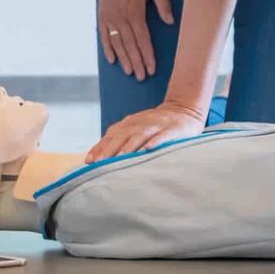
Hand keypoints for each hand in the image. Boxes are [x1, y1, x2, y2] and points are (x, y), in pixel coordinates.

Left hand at [87, 101, 205, 162]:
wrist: (184, 109)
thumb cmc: (155, 125)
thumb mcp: (136, 129)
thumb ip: (118, 140)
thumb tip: (95, 158)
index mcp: (130, 123)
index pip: (111, 135)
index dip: (100, 147)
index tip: (90, 161)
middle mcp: (141, 123)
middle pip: (123, 136)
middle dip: (110, 150)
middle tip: (99, 164)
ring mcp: (157, 125)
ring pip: (140, 136)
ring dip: (129, 147)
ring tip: (119, 159)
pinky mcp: (173, 129)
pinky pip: (164, 135)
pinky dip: (156, 141)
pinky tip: (149, 149)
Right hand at [97, 0, 174, 79]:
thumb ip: (163, 3)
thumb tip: (170, 21)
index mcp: (136, 13)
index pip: (143, 40)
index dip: (148, 56)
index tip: (152, 69)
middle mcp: (122, 19)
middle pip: (131, 46)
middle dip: (137, 63)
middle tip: (142, 77)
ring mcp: (110, 18)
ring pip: (118, 44)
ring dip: (124, 60)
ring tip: (130, 72)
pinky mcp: (102, 16)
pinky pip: (104, 37)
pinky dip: (108, 49)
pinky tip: (112, 60)